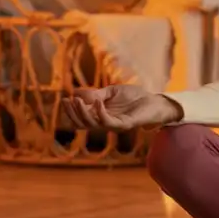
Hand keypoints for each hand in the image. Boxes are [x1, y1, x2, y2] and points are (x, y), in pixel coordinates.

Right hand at [60, 84, 181, 130]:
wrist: (154, 100)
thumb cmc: (134, 96)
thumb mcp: (112, 91)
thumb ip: (96, 94)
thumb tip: (76, 93)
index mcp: (100, 115)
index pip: (80, 118)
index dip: (70, 111)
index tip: (64, 99)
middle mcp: (104, 123)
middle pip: (82, 124)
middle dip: (72, 113)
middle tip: (67, 100)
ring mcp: (114, 125)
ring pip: (92, 124)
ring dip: (82, 113)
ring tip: (77, 100)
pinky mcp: (124, 125)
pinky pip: (108, 122)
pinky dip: (100, 112)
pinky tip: (97, 102)